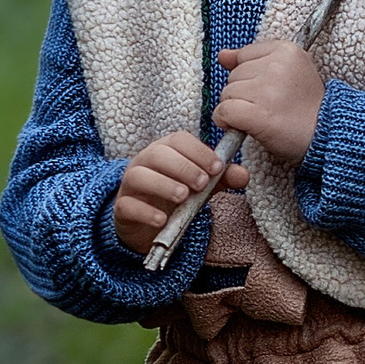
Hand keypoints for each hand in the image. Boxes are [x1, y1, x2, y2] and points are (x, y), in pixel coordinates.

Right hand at [110, 130, 246, 256]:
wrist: (146, 223)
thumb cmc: (174, 196)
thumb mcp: (200, 187)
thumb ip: (221, 179)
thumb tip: (243, 175)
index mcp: (165, 151)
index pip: (178, 140)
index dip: (198, 151)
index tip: (217, 168)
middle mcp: (144, 163)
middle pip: (157, 154)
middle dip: (183, 167)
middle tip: (202, 184)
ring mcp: (130, 185)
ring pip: (138, 176)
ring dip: (163, 184)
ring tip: (183, 197)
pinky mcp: (121, 208)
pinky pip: (127, 205)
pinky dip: (145, 212)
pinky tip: (162, 219)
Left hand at [212, 39, 325, 165]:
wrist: (326, 137)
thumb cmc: (307, 108)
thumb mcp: (288, 73)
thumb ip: (253, 59)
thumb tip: (223, 56)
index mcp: (287, 50)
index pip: (244, 56)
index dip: (250, 78)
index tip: (267, 92)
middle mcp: (277, 65)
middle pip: (233, 75)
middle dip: (242, 94)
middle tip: (267, 107)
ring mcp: (267, 89)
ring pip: (227, 94)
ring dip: (236, 109)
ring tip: (261, 117)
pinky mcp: (259, 113)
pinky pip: (224, 111)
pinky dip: (226, 121)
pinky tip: (240, 127)